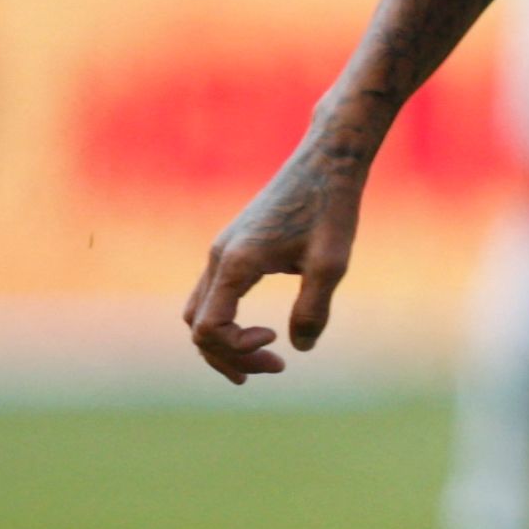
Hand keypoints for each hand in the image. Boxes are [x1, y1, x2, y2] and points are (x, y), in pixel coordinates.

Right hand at [184, 135, 366, 382]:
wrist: (326, 161)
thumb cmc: (331, 208)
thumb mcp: (332, 263)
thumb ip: (313, 309)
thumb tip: (299, 347)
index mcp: (237, 262)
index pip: (209, 328)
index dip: (238, 348)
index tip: (277, 338)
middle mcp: (220, 257)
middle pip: (197, 326)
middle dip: (230, 355)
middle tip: (277, 367)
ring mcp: (222, 251)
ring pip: (199, 311)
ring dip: (225, 342)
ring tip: (264, 360)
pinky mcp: (233, 247)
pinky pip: (212, 295)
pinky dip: (226, 321)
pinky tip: (258, 331)